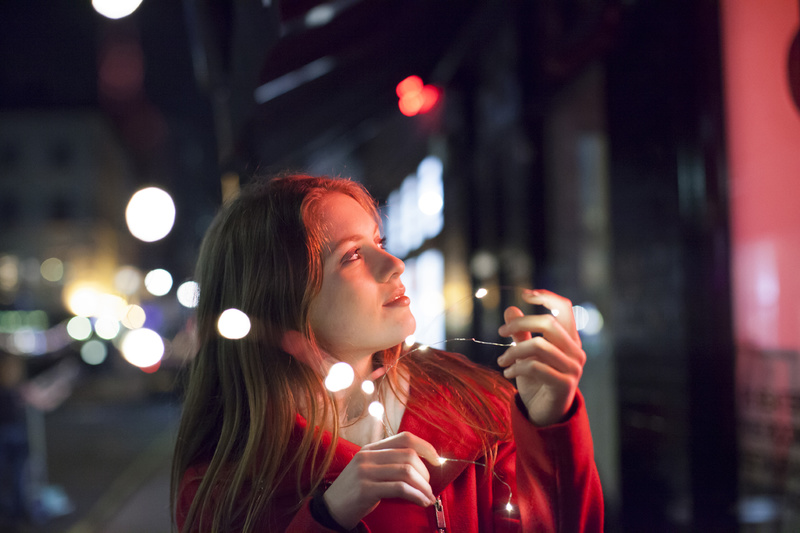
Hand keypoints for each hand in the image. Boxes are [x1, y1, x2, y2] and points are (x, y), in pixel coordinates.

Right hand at [323, 432, 439, 528]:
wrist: (331, 509)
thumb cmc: (356, 492)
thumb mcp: (370, 470)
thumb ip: (390, 463)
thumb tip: (423, 466)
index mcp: (371, 448)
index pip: (404, 438)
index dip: (425, 446)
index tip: (437, 460)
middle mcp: (367, 456)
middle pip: (408, 455)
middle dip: (426, 473)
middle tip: (429, 487)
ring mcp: (365, 472)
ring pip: (406, 472)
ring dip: (423, 487)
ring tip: (428, 498)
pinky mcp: (365, 489)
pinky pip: (399, 488)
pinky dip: (416, 495)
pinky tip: (421, 502)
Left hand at [496, 289, 585, 426]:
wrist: (545, 414)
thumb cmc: (537, 381)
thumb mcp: (525, 354)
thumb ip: (521, 334)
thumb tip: (510, 308)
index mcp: (569, 339)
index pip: (564, 308)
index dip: (547, 297)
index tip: (525, 294)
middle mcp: (576, 351)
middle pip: (548, 323)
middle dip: (520, 324)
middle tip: (500, 332)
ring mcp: (573, 368)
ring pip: (538, 345)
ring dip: (513, 352)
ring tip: (501, 361)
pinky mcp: (564, 384)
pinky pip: (535, 366)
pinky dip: (516, 367)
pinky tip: (507, 373)